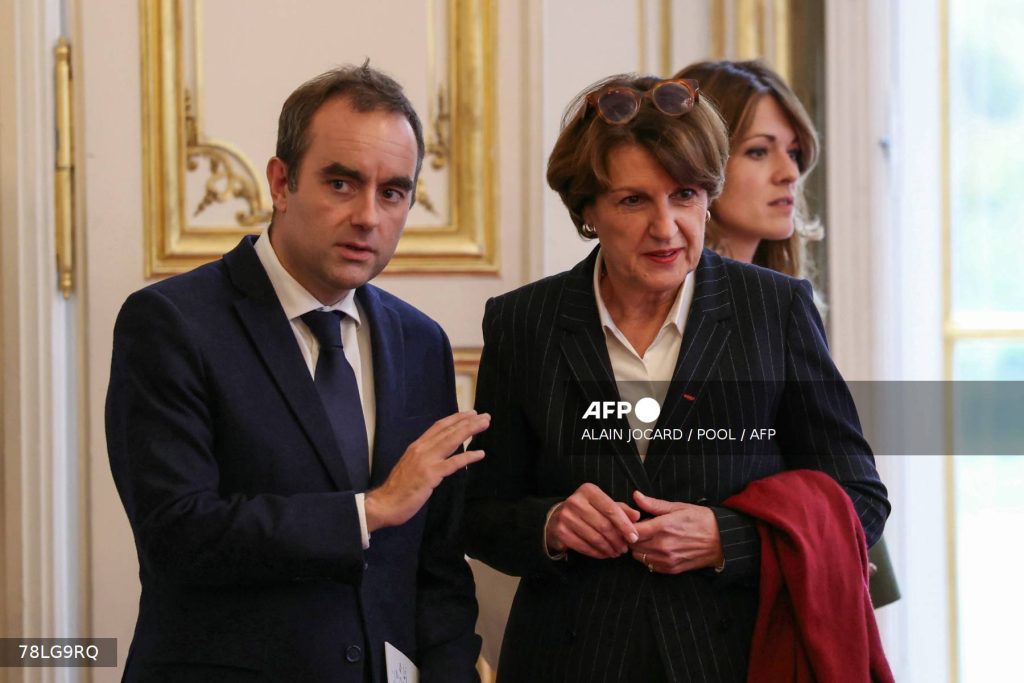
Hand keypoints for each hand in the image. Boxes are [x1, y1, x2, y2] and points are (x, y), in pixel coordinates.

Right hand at [365, 411, 489, 530]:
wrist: (384, 504)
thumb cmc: (397, 489)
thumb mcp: (410, 466)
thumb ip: (423, 458)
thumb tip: (438, 455)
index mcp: (416, 446)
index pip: (438, 427)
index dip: (455, 419)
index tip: (469, 414)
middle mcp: (421, 449)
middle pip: (448, 430)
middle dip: (467, 422)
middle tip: (484, 416)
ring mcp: (426, 461)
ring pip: (452, 441)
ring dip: (469, 431)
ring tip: (484, 425)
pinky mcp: (430, 475)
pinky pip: (453, 463)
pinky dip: (468, 456)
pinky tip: (480, 453)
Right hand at [545, 483, 640, 558]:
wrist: (557, 517)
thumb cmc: (586, 510)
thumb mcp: (603, 504)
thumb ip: (621, 509)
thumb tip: (637, 516)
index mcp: (588, 491)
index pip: (611, 509)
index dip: (625, 525)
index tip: (634, 538)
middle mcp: (575, 501)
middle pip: (603, 525)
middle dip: (617, 540)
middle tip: (624, 548)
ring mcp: (566, 516)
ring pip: (595, 538)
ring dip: (609, 548)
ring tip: (616, 552)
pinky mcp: (561, 531)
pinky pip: (584, 546)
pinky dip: (597, 553)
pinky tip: (604, 554)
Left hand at [629, 491, 723, 573]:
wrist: (722, 540)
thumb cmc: (701, 520)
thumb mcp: (678, 507)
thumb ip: (654, 504)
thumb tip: (636, 496)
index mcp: (663, 527)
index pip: (633, 530)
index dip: (628, 526)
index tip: (630, 522)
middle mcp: (663, 545)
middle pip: (633, 544)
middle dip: (632, 536)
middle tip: (639, 529)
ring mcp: (667, 559)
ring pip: (639, 556)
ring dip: (639, 548)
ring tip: (648, 539)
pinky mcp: (671, 569)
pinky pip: (650, 565)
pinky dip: (648, 558)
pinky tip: (656, 549)